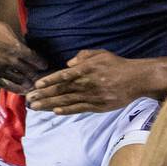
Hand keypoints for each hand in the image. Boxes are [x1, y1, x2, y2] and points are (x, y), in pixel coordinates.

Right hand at [0, 15, 47, 91]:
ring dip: (27, 83)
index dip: (41, 64)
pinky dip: (15, 88)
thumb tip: (27, 49)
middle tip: (41, 78)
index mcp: (15, 47)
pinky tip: (22, 91)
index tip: (44, 66)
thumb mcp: (5, 29)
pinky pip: (5, 85)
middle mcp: (8, 60)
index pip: (35, 59)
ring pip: (18, 80)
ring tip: (33, 86)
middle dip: (36, 75)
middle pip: (29, 72)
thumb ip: (17, 41)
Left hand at [27, 50, 147, 113]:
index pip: (63, 76)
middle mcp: (86, 83)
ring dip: (49, 104)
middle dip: (43, 95)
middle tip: (29, 100)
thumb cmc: (118, 65)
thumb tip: (68, 63)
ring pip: (67, 101)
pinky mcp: (98, 106)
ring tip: (36, 107)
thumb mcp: (101, 54)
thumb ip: (84, 56)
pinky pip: (79, 108)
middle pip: (61, 90)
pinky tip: (55, 111)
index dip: (48, 81)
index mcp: (86, 69)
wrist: (136, 79)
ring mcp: (92, 96)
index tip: (36, 85)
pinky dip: (67, 110)